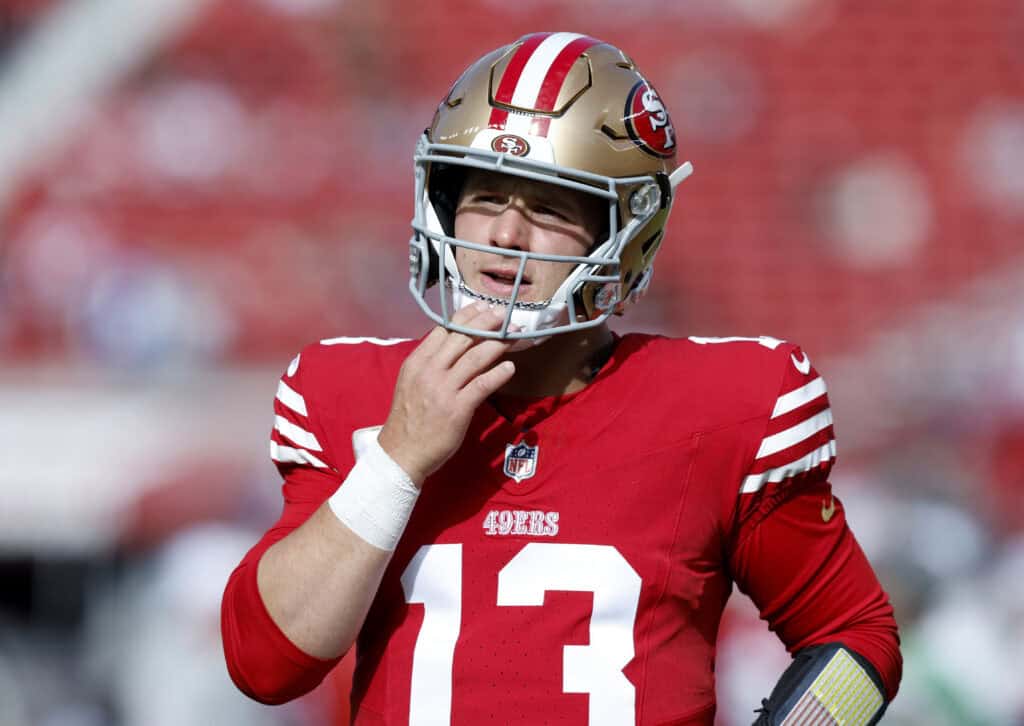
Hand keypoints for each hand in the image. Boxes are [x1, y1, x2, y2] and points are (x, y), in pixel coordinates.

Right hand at [378, 302, 516, 485]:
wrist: (401, 452)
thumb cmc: (409, 419)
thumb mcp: (412, 383)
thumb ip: (431, 364)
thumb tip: (455, 345)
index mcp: (417, 362)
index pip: (444, 329)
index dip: (467, 316)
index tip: (482, 307)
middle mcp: (429, 371)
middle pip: (463, 337)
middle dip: (487, 323)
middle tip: (504, 315)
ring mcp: (443, 389)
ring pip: (476, 357)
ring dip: (499, 343)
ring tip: (515, 336)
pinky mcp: (457, 408)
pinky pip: (482, 384)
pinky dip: (499, 373)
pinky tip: (510, 367)